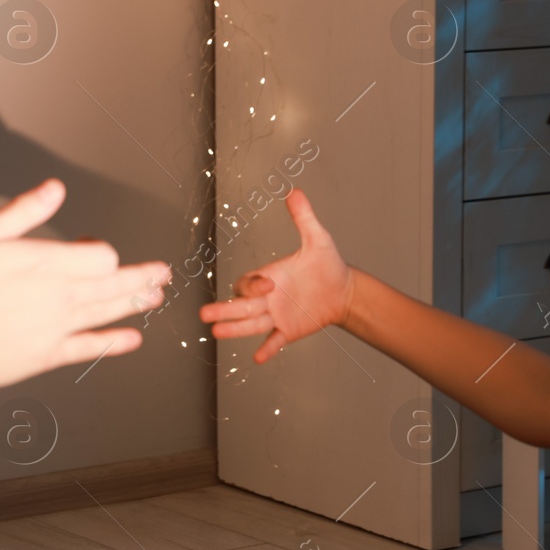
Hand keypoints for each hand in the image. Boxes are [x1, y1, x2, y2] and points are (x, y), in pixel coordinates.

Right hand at [0, 178, 169, 388]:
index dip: (101, 248)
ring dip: (135, 303)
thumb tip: (52, 190)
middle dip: (142, 276)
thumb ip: (22, 212)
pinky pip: (91, 348)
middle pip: (115, 283)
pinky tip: (131, 340)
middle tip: (162, 273)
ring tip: (154, 297)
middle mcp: (59, 296)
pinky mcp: (48, 355)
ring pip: (108, 312)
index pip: (100, 255)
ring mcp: (57, 327)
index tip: (91, 244)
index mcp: (45, 263)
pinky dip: (114, 343)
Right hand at [199, 189, 354, 363]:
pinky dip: (267, 349)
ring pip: (249, 324)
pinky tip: (258, 357)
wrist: (345, 291)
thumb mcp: (318, 240)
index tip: (269, 286)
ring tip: (216, 333)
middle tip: (205, 315)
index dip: (253, 286)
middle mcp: (266, 298)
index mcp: (268, 277)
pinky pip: (273, 341)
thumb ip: (304, 219)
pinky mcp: (287, 331)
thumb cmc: (328, 265)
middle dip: (223, 310)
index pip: (247, 283)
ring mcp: (274, 316)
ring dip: (234, 329)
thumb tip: (295, 192)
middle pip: (239, 305)